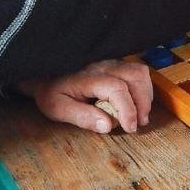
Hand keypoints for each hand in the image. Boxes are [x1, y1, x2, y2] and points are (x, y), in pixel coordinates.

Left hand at [22, 60, 153, 133]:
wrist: (44, 73)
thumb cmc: (51, 91)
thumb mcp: (58, 108)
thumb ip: (82, 117)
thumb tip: (108, 126)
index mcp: (88, 77)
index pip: (117, 89)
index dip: (128, 110)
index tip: (130, 128)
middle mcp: (103, 66)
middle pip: (134, 77)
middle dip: (142, 103)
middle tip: (137, 124)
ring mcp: (110, 62)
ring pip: (139, 72)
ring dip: (145, 95)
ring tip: (140, 116)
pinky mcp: (115, 64)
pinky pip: (137, 72)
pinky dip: (142, 89)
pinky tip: (136, 104)